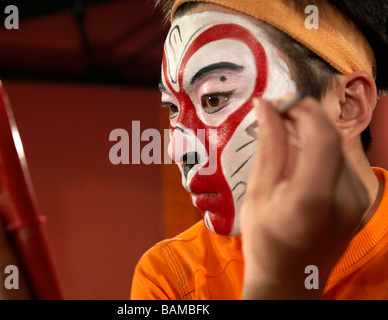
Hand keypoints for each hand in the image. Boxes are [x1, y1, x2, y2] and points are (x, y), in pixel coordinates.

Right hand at [240, 96, 368, 298]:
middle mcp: (346, 197)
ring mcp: (359, 199)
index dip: (302, 109)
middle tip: (276, 113)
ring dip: (311, 131)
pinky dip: (319, 148)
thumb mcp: (258, 192)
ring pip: (338, 145)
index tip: (278, 103)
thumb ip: (269, 146)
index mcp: (313, 199)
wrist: (291, 278)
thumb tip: (266, 106)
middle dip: (305, 116)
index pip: (322, 136)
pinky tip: (298, 155)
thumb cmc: (265, 240)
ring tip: (282, 133)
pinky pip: (340, 160)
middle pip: (333, 136)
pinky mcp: (361, 199)